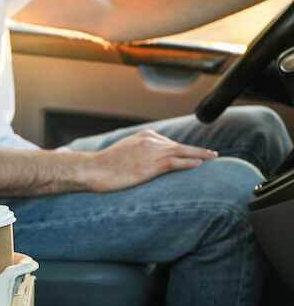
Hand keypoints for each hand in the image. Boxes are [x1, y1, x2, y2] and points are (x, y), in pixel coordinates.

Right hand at [83, 129, 217, 192]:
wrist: (93, 169)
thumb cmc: (104, 165)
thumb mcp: (122, 152)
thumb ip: (137, 151)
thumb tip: (143, 160)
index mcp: (143, 135)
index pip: (168, 142)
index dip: (182, 150)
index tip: (193, 154)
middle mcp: (149, 141)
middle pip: (178, 145)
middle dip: (196, 150)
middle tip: (211, 154)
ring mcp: (151, 153)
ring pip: (182, 152)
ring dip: (200, 154)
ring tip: (212, 158)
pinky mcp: (151, 166)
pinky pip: (175, 163)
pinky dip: (189, 162)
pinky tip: (199, 164)